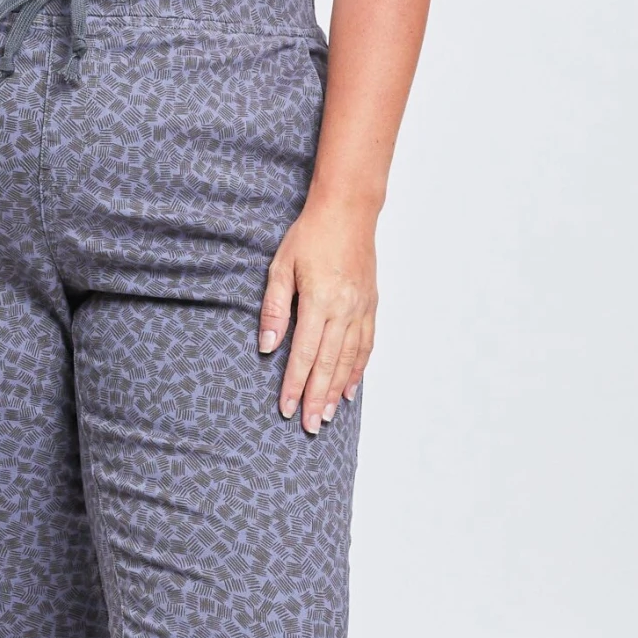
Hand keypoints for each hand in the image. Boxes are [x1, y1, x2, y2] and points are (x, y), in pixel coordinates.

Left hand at [258, 201, 377, 430]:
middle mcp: (344, 310)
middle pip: (329, 364)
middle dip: (316, 397)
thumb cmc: (310, 236)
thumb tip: (267, 345)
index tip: (285, 407)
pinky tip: (350, 389)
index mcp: (320, 302)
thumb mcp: (281, 267)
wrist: (348, 211)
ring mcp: (362, 309)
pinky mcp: (370, 305)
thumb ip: (274, 308)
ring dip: (337, 390)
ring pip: (349, 359)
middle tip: (308, 425)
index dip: (294, 384)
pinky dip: (358, 370)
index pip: (304, 354)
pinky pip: (366, 345)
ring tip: (327, 415)